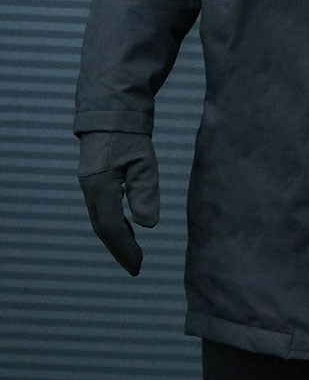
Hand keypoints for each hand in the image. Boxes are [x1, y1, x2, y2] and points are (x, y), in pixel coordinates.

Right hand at [78, 131, 159, 275]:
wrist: (110, 112)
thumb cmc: (129, 134)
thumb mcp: (143, 161)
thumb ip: (145, 192)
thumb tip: (147, 225)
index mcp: (101, 187)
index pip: (113, 227)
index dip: (126, 248)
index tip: (139, 265)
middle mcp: (90, 189)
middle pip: (103, 228)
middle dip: (119, 249)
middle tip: (136, 267)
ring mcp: (89, 185)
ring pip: (101, 220)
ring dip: (116, 238)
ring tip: (133, 253)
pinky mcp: (93, 179)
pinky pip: (102, 209)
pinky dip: (114, 223)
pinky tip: (128, 229)